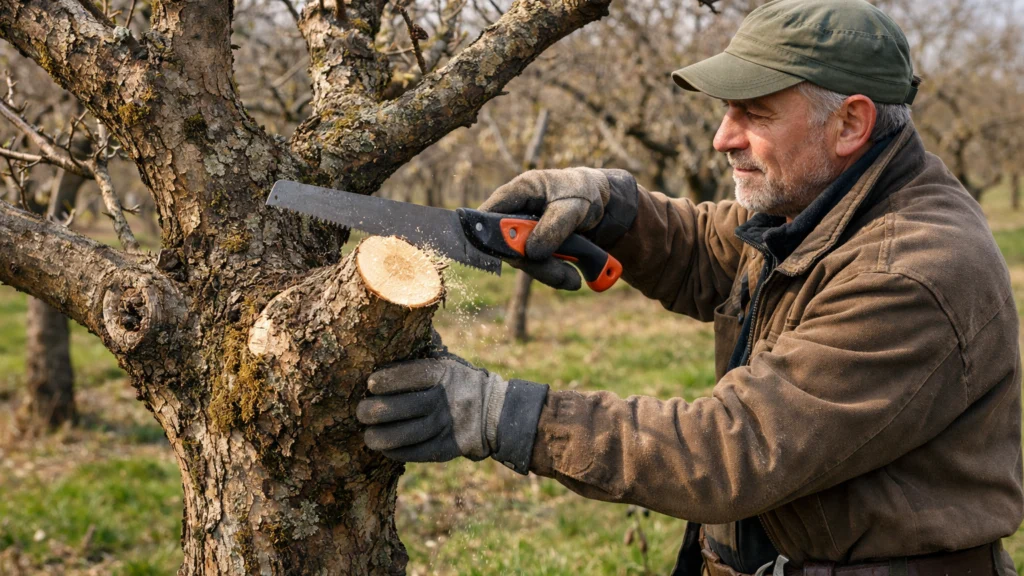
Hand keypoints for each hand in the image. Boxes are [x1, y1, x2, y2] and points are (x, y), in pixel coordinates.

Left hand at [356, 356, 507, 461]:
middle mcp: (447, 399)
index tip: (370, 384)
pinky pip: (417, 452)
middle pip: (405, 407)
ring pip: (408, 434)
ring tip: (367, 435)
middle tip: (361, 412)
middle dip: (375, 411)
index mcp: (444, 373)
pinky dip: (396, 452)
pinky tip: (384, 448)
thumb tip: (392, 330)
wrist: (494, 413)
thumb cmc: (458, 382)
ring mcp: (448, 425)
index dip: (386, 380)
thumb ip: (423, 352)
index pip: (411, 375)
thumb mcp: (448, 362)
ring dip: (381, 437)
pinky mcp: (448, 448)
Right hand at [479, 167, 610, 289]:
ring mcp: (525, 232)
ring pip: (523, 260)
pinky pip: (537, 266)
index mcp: (521, 191)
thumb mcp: (574, 207)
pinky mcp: (536, 247)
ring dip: (547, 272)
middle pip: (506, 244)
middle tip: (558, 273)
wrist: (604, 207)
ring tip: (572, 278)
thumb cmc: (584, 194)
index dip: (486, 232)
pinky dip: (555, 275)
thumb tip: (530, 252)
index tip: (501, 251)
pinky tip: (572, 276)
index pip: (490, 211)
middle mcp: (518, 212)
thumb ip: (552, 227)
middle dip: (531, 262)